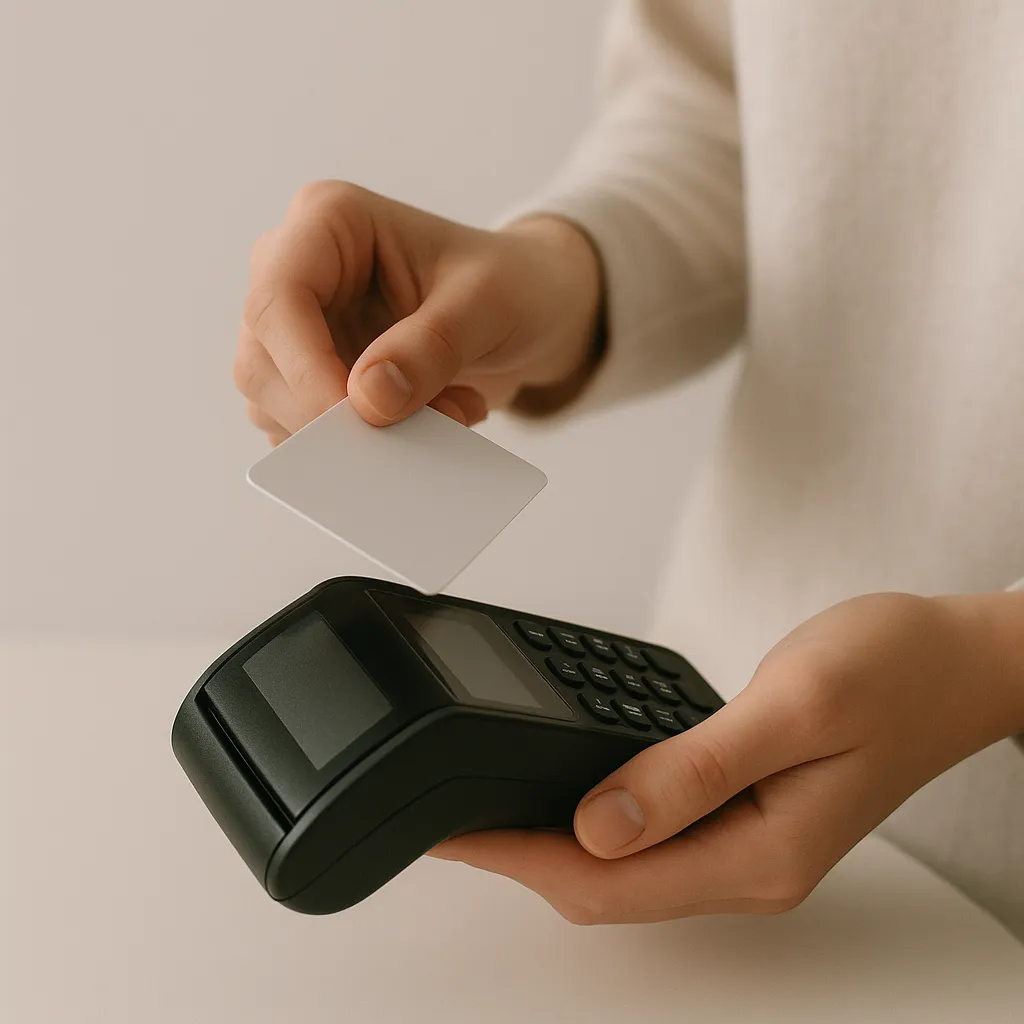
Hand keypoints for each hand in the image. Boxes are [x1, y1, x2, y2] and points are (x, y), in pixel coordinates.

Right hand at [233, 181, 600, 442]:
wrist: (530, 311)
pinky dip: (364, 446)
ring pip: (274, 405)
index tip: (360, 418)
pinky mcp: (308, 378)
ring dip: (356, 435)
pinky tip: (431, 421)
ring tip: (447, 413)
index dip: (307, 368)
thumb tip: (368, 402)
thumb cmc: (511, 285)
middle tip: (427, 425)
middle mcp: (294, 271)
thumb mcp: (489, 304)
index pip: (278, 298)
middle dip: (336, 414)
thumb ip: (432, 347)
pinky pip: (305, 431)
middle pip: (262, 362)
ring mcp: (295, 330)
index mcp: (328, 222)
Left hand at [432, 592, 1023, 923]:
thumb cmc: (893, 671)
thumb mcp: (792, 707)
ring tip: (491, 805)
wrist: (955, 662)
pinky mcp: (746, 816)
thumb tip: (597, 821)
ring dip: (553, 842)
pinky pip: (654, 835)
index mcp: (759, 853)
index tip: (452, 831)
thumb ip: (694, 770)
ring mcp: (749, 845)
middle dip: (521, 857)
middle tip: (452, 817)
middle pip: (608, 886)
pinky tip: (568, 788)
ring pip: (627, 866)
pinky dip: (597, 817)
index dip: (518, 857)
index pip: (607, 881)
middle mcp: (750, 866)